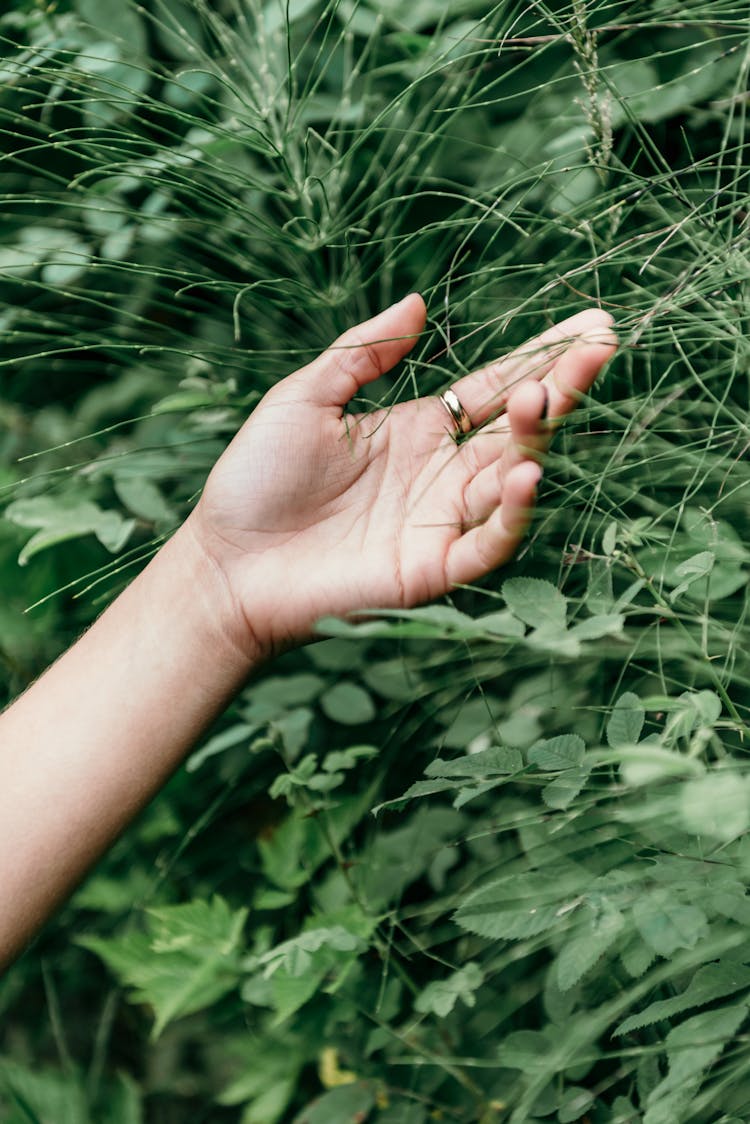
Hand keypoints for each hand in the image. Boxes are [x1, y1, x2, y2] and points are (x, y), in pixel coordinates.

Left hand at [188, 294, 616, 659]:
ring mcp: (440, 522)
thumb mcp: (306, 398)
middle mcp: (440, 474)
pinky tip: (526, 473)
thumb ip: (362, 354)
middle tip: (600, 346)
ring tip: (544, 398)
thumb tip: (418, 300)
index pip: (493, 389)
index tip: (589, 326)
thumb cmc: (256, 480)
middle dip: (561, 388)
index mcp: (417, 431)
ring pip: (511, 479)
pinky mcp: (432, 568)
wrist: (226, 563)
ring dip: (535, 439)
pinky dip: (513, 512)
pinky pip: (488, 541)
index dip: (540, 358)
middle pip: (517, 427)